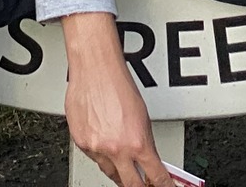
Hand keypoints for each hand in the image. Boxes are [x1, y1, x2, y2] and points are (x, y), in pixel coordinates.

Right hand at [61, 15, 170, 185]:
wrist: (95, 69)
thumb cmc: (118, 84)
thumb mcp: (142, 116)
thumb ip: (144, 143)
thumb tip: (147, 159)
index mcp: (137, 143)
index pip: (156, 176)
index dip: (163, 186)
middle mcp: (116, 149)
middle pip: (131, 185)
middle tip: (145, 185)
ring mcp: (97, 148)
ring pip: (110, 172)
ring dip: (119, 171)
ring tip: (124, 163)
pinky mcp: (81, 144)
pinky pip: (94, 158)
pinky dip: (101, 155)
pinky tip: (105, 144)